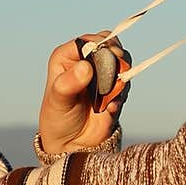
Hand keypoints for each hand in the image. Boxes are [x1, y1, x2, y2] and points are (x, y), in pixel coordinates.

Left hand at [38, 32, 129, 155]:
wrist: (73, 143)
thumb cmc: (58, 117)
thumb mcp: (58, 100)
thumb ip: (68, 83)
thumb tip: (85, 67)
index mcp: (68, 57)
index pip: (87, 41)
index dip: (99, 45)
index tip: (108, 56)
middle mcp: (86, 61)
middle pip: (110, 44)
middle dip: (116, 56)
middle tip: (116, 70)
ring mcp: (103, 73)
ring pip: (122, 61)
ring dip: (121, 75)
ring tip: (108, 95)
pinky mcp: (116, 88)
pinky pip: (126, 83)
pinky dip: (122, 93)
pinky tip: (109, 108)